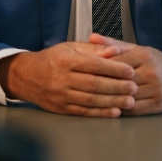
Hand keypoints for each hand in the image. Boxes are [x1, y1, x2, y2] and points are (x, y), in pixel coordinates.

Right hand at [0, 42, 137, 116]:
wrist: (27, 76)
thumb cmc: (53, 58)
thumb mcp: (71, 47)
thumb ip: (94, 49)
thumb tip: (116, 51)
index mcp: (66, 60)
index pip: (94, 64)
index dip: (114, 68)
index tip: (130, 70)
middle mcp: (62, 78)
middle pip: (94, 84)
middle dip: (117, 86)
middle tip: (134, 87)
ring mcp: (61, 95)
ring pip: (91, 100)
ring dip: (113, 101)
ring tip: (130, 101)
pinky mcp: (61, 109)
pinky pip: (84, 112)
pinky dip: (101, 113)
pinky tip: (115, 112)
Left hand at [89, 34, 161, 114]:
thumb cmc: (158, 62)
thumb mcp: (139, 49)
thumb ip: (114, 44)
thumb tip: (91, 37)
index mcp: (144, 55)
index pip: (117, 62)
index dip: (99, 67)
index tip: (84, 70)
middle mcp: (150, 72)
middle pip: (120, 79)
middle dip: (102, 84)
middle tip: (84, 87)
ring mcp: (155, 89)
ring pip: (126, 95)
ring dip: (109, 99)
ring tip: (93, 99)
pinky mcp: (157, 105)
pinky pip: (134, 109)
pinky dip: (120, 109)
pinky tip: (109, 108)